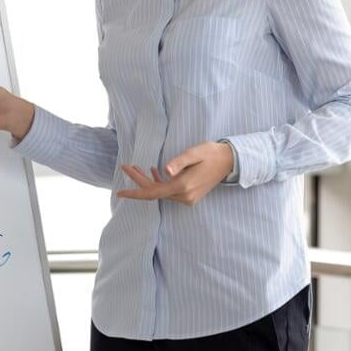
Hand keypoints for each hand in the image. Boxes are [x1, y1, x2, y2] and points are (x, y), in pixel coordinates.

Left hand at [116, 141, 234, 205]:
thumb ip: (179, 162)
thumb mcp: (194, 153)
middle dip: (139, 181)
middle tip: (126, 167)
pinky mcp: (190, 196)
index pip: (153, 193)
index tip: (120, 192)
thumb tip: (165, 170)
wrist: (229, 161)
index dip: (135, 192)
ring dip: (148, 181)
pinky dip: (160, 182)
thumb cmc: (211, 153)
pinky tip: (154, 171)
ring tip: (136, 167)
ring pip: (161, 192)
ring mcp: (188, 198)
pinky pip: (169, 192)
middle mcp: (185, 196)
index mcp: (183, 186)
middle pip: (155, 192)